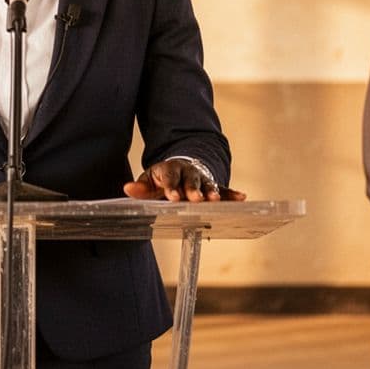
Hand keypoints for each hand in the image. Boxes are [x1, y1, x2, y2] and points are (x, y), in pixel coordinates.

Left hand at [123, 160, 243, 201]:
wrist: (179, 168)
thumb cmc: (163, 178)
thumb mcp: (149, 180)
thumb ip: (141, 187)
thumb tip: (127, 189)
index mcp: (171, 169)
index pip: (170, 177)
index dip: (171, 187)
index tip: (173, 197)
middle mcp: (188, 172)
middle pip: (191, 180)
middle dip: (194, 190)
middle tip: (196, 199)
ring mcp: (201, 178)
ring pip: (208, 184)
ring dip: (212, 191)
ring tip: (216, 200)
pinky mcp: (212, 185)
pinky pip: (223, 189)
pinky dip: (232, 193)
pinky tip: (242, 197)